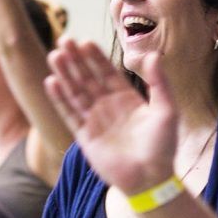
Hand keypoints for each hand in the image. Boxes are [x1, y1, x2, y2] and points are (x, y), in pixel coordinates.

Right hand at [45, 38, 176, 193]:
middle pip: (88, 78)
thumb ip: (159, 82)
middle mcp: (108, 107)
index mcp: (127, 99)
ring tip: (55, 55)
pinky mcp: (84, 136)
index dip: (96, 57)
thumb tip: (153, 54)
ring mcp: (95, 121)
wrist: (151, 178)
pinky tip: (51, 81)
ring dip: (65, 74)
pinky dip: (60, 98)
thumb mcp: (167, 110)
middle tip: (65, 39)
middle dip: (76, 60)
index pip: (107, 72)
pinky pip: (69, 113)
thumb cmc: (162, 146)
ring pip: (75, 92)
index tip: (85, 41)